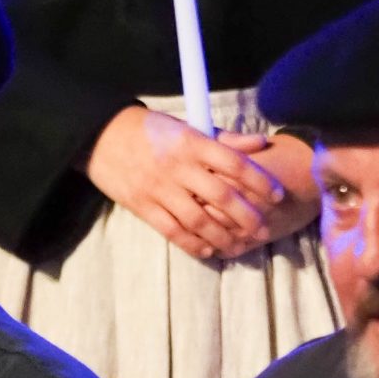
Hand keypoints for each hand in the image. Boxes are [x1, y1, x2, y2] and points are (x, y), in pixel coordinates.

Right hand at [85, 107, 301, 262]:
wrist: (101, 135)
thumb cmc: (150, 130)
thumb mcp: (187, 128)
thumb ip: (224, 140)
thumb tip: (262, 144)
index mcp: (192, 142)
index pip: (234, 163)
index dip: (259, 180)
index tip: (278, 195)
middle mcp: (179, 166)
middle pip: (221, 196)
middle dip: (246, 216)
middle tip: (263, 230)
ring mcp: (159, 188)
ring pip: (198, 219)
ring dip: (222, 236)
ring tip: (238, 247)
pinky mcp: (142, 205)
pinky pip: (171, 230)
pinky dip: (191, 243)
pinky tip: (207, 250)